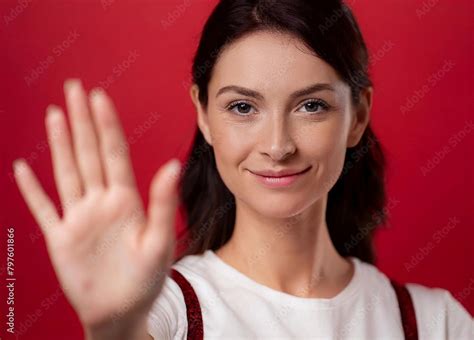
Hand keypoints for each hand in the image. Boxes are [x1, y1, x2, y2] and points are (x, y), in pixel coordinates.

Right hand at [13, 79, 180, 331]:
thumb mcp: (159, 241)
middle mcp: (102, 202)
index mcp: (127, 200)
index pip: (115, 153)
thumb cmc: (146, 280)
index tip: (99, 97)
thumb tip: (173, 165)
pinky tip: (23, 168)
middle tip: (74, 88)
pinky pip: (43, 209)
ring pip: (67, 172)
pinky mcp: (61, 238)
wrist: (122, 312)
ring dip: (60, 143)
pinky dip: (32, 190)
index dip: (106, 125)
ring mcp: (79, 217)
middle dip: (82, 120)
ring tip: (54, 114)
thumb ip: (162, 203)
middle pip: (89, 153)